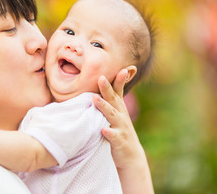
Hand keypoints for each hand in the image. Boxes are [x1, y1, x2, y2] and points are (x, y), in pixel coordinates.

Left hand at [93, 69, 153, 193]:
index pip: (119, 92)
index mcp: (119, 109)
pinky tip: (103, 129)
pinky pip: (113, 136)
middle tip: (100, 77)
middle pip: (114, 100)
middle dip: (107, 88)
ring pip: (112, 115)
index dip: (120, 80)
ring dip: (104, 107)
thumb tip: (100, 86)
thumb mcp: (117, 115)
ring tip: (95, 99)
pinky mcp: (119, 141)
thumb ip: (110, 102)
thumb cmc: (120, 132)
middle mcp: (121, 116)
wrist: (131, 157)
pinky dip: (109, 132)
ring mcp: (121, 128)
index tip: (122, 69)